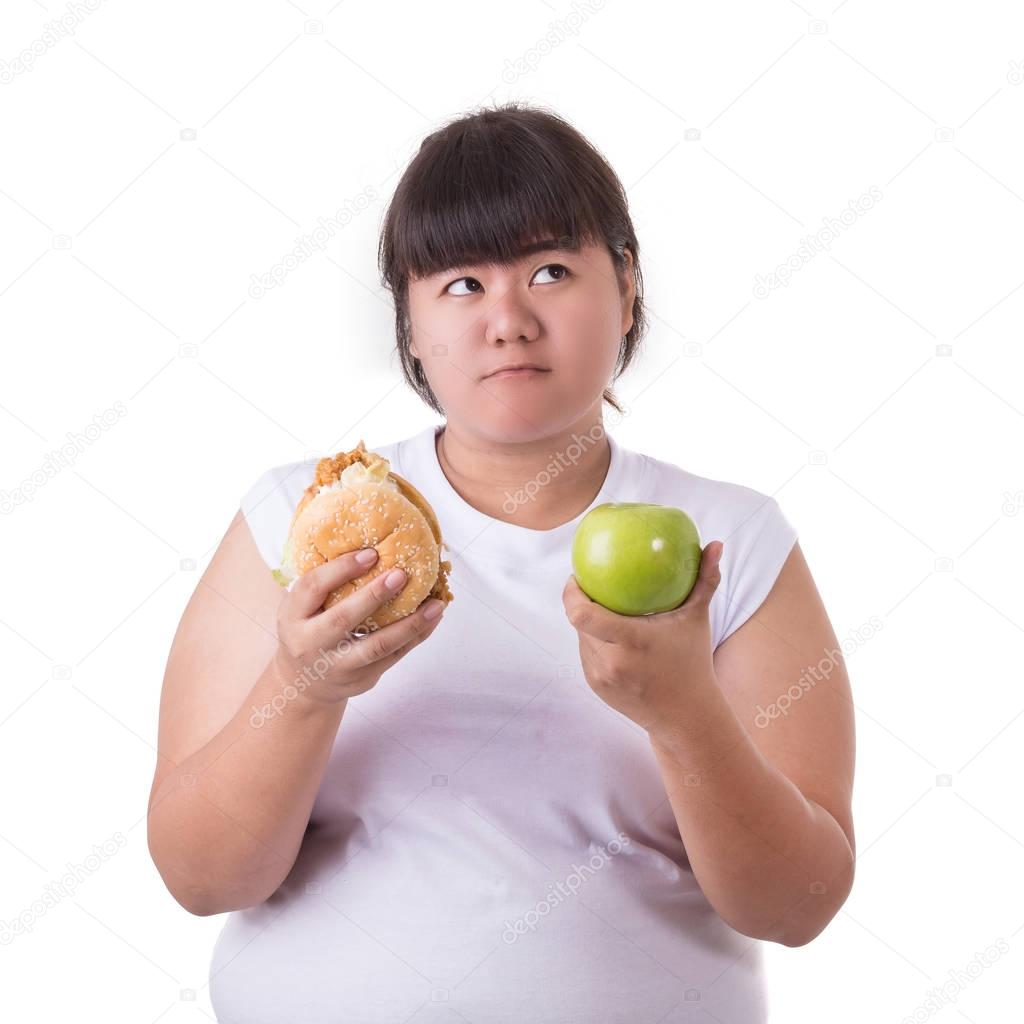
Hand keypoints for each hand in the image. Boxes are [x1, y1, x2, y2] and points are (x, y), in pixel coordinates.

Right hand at [274, 548, 445, 704]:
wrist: (303, 684)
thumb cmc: (307, 630)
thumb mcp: (300, 607)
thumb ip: (324, 582)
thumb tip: (368, 544)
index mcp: (293, 617)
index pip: (312, 587)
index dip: (341, 569)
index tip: (370, 553)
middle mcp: (311, 643)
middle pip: (342, 619)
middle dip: (374, 595)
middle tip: (402, 574)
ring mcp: (337, 666)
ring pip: (376, 646)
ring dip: (410, 624)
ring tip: (435, 605)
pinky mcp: (362, 679)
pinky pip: (393, 657)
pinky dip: (416, 637)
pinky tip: (432, 619)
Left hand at [561, 540, 723, 734]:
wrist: (687, 717)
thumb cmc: (694, 663)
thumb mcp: (698, 619)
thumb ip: (705, 580)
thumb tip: (716, 543)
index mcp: (631, 642)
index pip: (581, 614)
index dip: (571, 593)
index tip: (578, 576)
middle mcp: (611, 662)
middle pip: (577, 622)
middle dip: (579, 601)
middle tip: (589, 583)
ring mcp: (600, 677)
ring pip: (580, 637)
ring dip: (585, 621)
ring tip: (597, 603)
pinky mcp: (596, 687)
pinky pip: (586, 653)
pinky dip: (592, 640)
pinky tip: (605, 629)